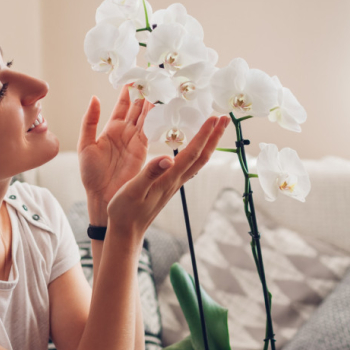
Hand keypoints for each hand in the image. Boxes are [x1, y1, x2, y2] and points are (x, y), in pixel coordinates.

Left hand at [77, 86, 152, 222]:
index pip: (122, 105)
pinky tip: (159, 104)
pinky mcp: (143, 149)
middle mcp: (126, 132)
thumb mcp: (85, 144)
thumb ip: (89, 121)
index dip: (128, 90)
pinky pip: (150, 129)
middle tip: (152, 74)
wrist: (101, 196)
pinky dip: (155, 117)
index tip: (134, 74)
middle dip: (144, 91)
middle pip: (138, 107)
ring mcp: (136, 140)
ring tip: (158, 84)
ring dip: (151, 101)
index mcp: (111, 129)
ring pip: (146, 116)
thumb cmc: (90, 174)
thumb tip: (94, 97)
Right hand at [107, 115, 229, 241]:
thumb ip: (149, 173)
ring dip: (208, 144)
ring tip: (215, 129)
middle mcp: (175, 181)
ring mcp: (173, 185)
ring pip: (197, 162)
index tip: (214, 117)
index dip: (203, 135)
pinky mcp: (168, 187)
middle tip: (224, 118)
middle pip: (201, 157)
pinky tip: (193, 149)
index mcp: (168, 179)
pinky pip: (188, 167)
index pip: (191, 153)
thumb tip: (167, 158)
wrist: (126, 231)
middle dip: (214, 136)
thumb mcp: (133, 190)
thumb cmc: (125, 212)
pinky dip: (196, 152)